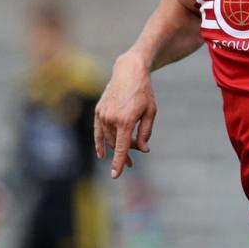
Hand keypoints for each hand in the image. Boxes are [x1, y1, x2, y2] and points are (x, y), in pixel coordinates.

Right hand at [94, 53, 157, 178]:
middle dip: (125, 153)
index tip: (116, 175)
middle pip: (116, 144)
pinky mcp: (98, 111)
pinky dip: (100, 143)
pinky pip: (98, 132)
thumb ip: (145, 133)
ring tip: (127, 150)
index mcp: (126, 120)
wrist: (129, 72)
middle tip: (133, 160)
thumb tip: (143, 150)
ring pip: (108, 138)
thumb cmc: (144, 92)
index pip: (121, 147)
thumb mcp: (150, 112)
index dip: (119, 162)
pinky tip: (102, 153)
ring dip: (117, 146)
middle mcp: (111, 119)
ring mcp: (102, 115)